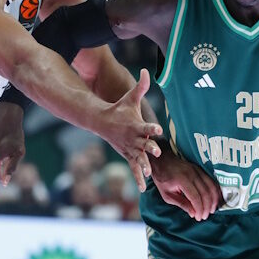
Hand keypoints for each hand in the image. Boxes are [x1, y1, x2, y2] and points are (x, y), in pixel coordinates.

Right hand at [96, 69, 162, 189]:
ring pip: (138, 158)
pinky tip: (143, 188)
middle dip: (149, 148)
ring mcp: (129, 148)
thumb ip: (141, 86)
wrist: (101, 122)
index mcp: (135, 124)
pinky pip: (133, 168)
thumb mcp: (130, 97)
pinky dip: (138, 177)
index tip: (158, 128)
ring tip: (149, 173)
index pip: (145, 125)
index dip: (152, 126)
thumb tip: (147, 70)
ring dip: (143, 165)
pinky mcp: (127, 155)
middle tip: (156, 152)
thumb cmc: (119, 109)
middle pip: (143, 144)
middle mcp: (133, 138)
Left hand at [150, 151, 220, 220]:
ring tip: (211, 210)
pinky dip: (215, 192)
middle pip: (205, 193)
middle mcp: (192, 174)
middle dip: (207, 207)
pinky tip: (214, 200)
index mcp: (182, 180)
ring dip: (213, 200)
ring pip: (211, 187)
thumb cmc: (163, 179)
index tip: (198, 217)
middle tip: (204, 216)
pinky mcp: (201, 170)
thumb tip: (193, 214)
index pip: (195, 197)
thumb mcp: (167, 195)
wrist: (163, 161)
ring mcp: (198, 171)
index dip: (199, 209)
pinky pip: (212, 181)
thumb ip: (182, 204)